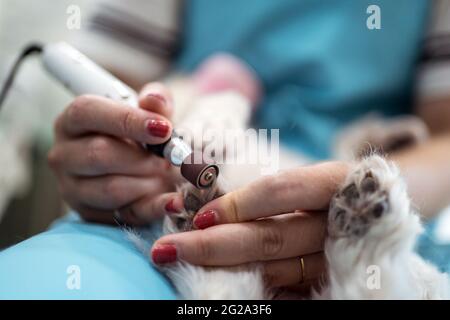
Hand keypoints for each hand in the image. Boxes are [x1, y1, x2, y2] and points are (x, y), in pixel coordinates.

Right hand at [48, 83, 183, 224]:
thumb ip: (156, 101)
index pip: (87, 112)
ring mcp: (72, 188)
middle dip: (142, 157)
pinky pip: (126, 215)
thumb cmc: (144, 134)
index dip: (126, 120)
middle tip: (169, 157)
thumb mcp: (153, 111)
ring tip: (166, 173)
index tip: (163, 128)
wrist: (149, 166)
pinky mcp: (90, 214)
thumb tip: (155, 101)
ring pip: (112, 188)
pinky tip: (174, 201)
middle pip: (98, 154)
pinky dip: (155, 207)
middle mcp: (64, 154)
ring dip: (149, 181)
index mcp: (72, 120)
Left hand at [151, 161, 348, 289]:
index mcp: (334, 182)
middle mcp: (340, 222)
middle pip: (270, 237)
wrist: (379, 213)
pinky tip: (220, 288)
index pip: (280, 190)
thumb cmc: (331, 190)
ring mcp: (339, 258)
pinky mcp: (334, 281)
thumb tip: (201, 204)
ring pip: (275, 270)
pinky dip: (254, 290)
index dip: (236, 204)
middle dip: (211, 246)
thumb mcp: (309, 179)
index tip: (197, 217)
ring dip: (224, 270)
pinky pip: (289, 291)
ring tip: (182, 265)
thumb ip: (267, 192)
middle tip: (164, 249)